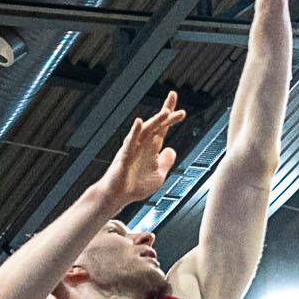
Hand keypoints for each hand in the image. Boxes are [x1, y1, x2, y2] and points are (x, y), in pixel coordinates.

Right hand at [94, 93, 185, 211]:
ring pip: (145, 131)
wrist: (117, 197)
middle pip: (156, 125)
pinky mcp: (124, 156)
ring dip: (156, 121)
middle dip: (166, 113)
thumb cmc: (134, 186)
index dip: (171, 117)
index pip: (163, 128)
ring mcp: (133, 149)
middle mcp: (142, 144)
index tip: (182, 108)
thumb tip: (171, 150)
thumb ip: (165, 162)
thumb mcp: (157, 175)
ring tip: (166, 112)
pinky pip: (130, 142)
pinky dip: (135, 132)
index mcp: (151, 147)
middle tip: (176, 101)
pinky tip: (139, 122)